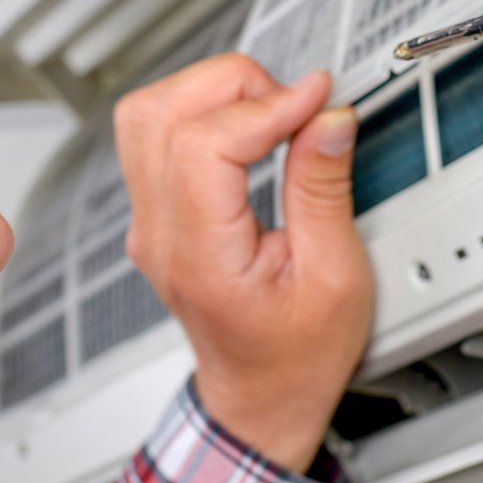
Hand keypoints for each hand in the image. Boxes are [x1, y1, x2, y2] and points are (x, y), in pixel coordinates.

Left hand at [115, 55, 371, 472]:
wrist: (261, 397)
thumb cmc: (298, 356)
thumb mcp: (337, 277)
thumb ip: (324, 189)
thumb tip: (327, 117)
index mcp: (201, 257)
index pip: (203, 145)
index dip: (265, 105)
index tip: (317, 99)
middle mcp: (159, 234)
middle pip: (161, 113)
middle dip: (234, 85)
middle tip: (294, 105)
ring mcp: (148, 221)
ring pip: (146, 113)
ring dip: (211, 91)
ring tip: (270, 111)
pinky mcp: (154, 210)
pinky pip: (154, 133)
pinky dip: (200, 109)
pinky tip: (246, 126)